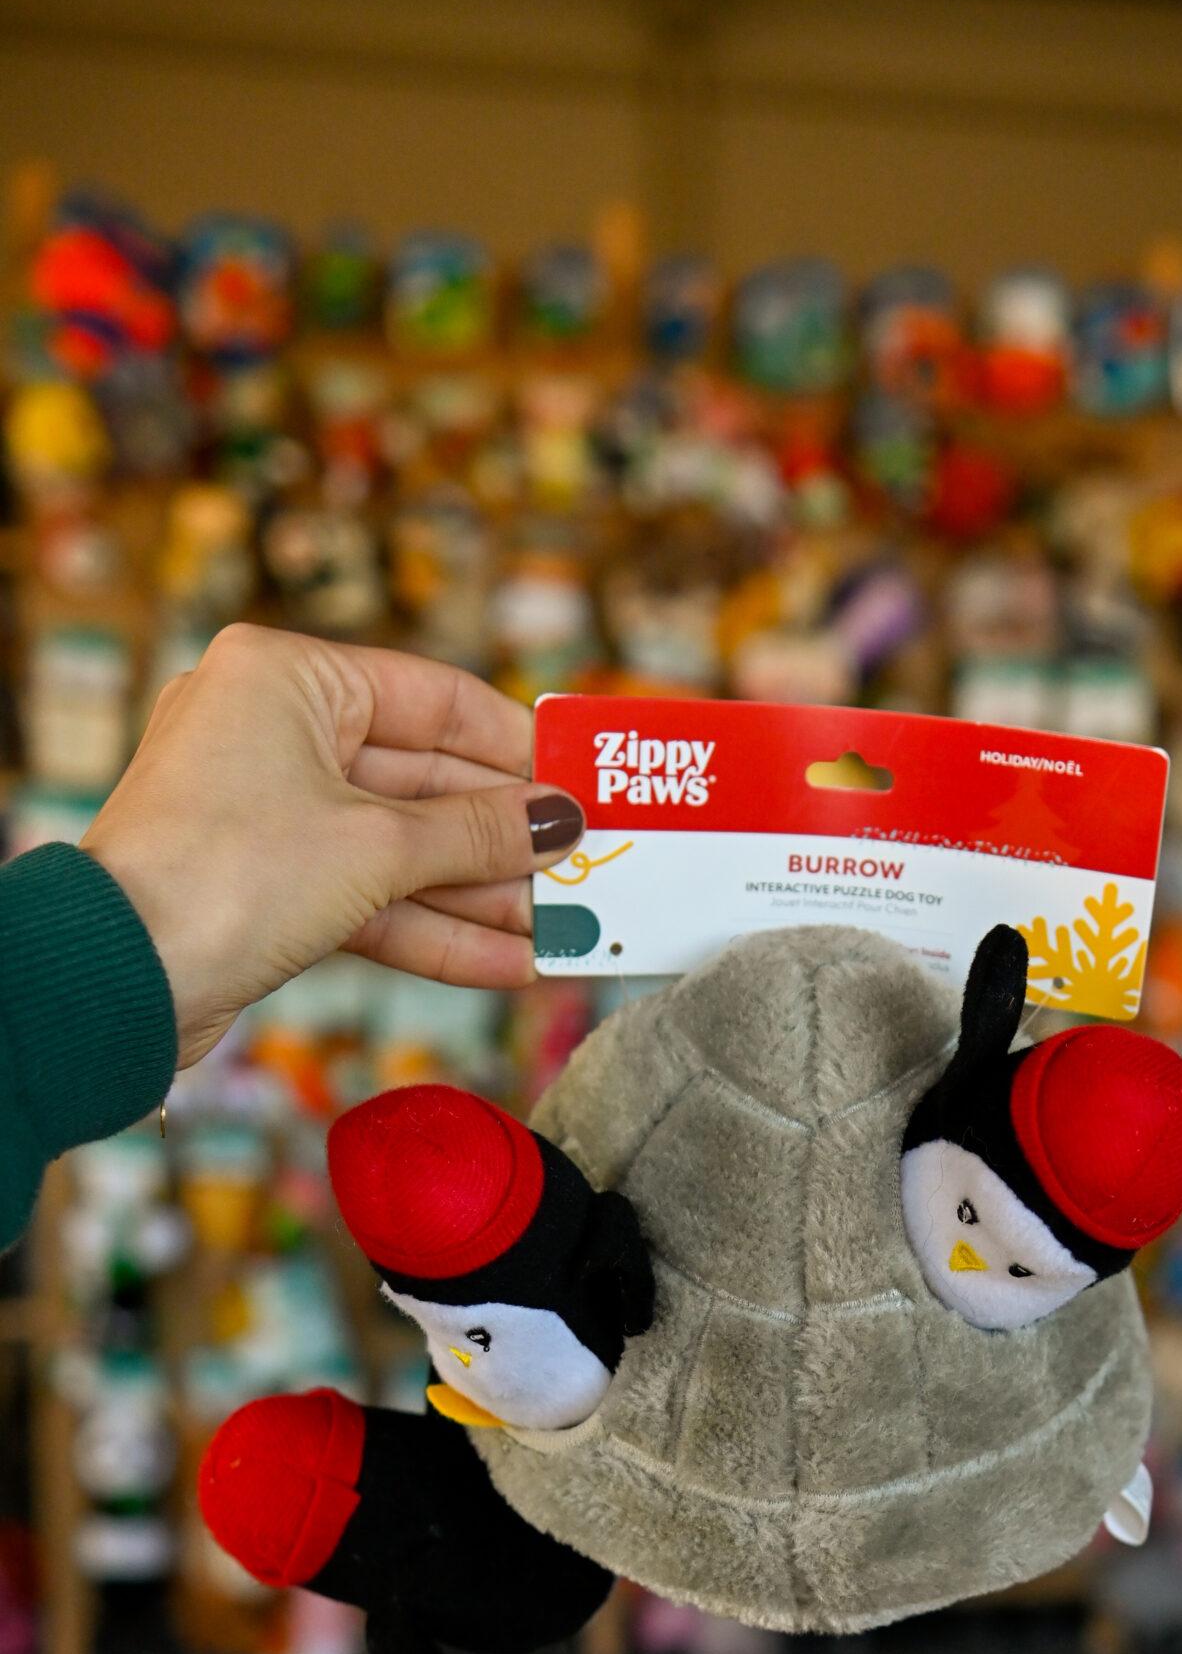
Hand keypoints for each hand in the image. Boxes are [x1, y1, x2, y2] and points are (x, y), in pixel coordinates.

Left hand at [82, 624, 583, 1066]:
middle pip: (422, 780)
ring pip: (399, 848)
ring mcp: (266, 811)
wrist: (121, 976)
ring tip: (563, 929)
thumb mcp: (378, 846)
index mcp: (288, 678)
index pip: (434, 698)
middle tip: (588, 866)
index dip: (518, 747)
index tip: (583, 784)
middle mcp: (272, 730)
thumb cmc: (232, 872)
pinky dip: (432, 927)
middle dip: (505, 836)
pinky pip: (367, 895)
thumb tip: (563, 820)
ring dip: (481, 894)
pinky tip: (507, 963)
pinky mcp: (265, 885)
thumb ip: (479, 833)